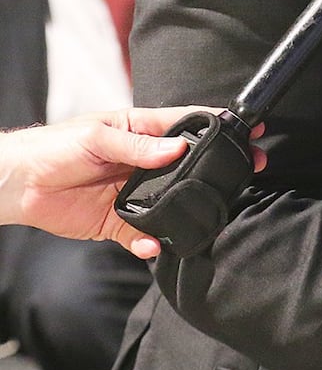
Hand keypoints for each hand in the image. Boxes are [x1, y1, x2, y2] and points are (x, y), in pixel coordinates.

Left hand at [0, 107, 266, 258]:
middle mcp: (147, 162)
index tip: (250, 130)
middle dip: (221, 168)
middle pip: (193, 165)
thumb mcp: (98, 136)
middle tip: (249, 171)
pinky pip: (145, 234)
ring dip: (191, 209)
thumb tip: (178, 149)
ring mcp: (137, 193)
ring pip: (175, 202)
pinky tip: (155, 243)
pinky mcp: (120, 222)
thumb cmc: (57, 147)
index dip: (222, 126)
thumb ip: (138, 145)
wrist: (20, 184)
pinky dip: (153, 242)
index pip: (191, 125)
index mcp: (144, 132)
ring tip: (210, 214)